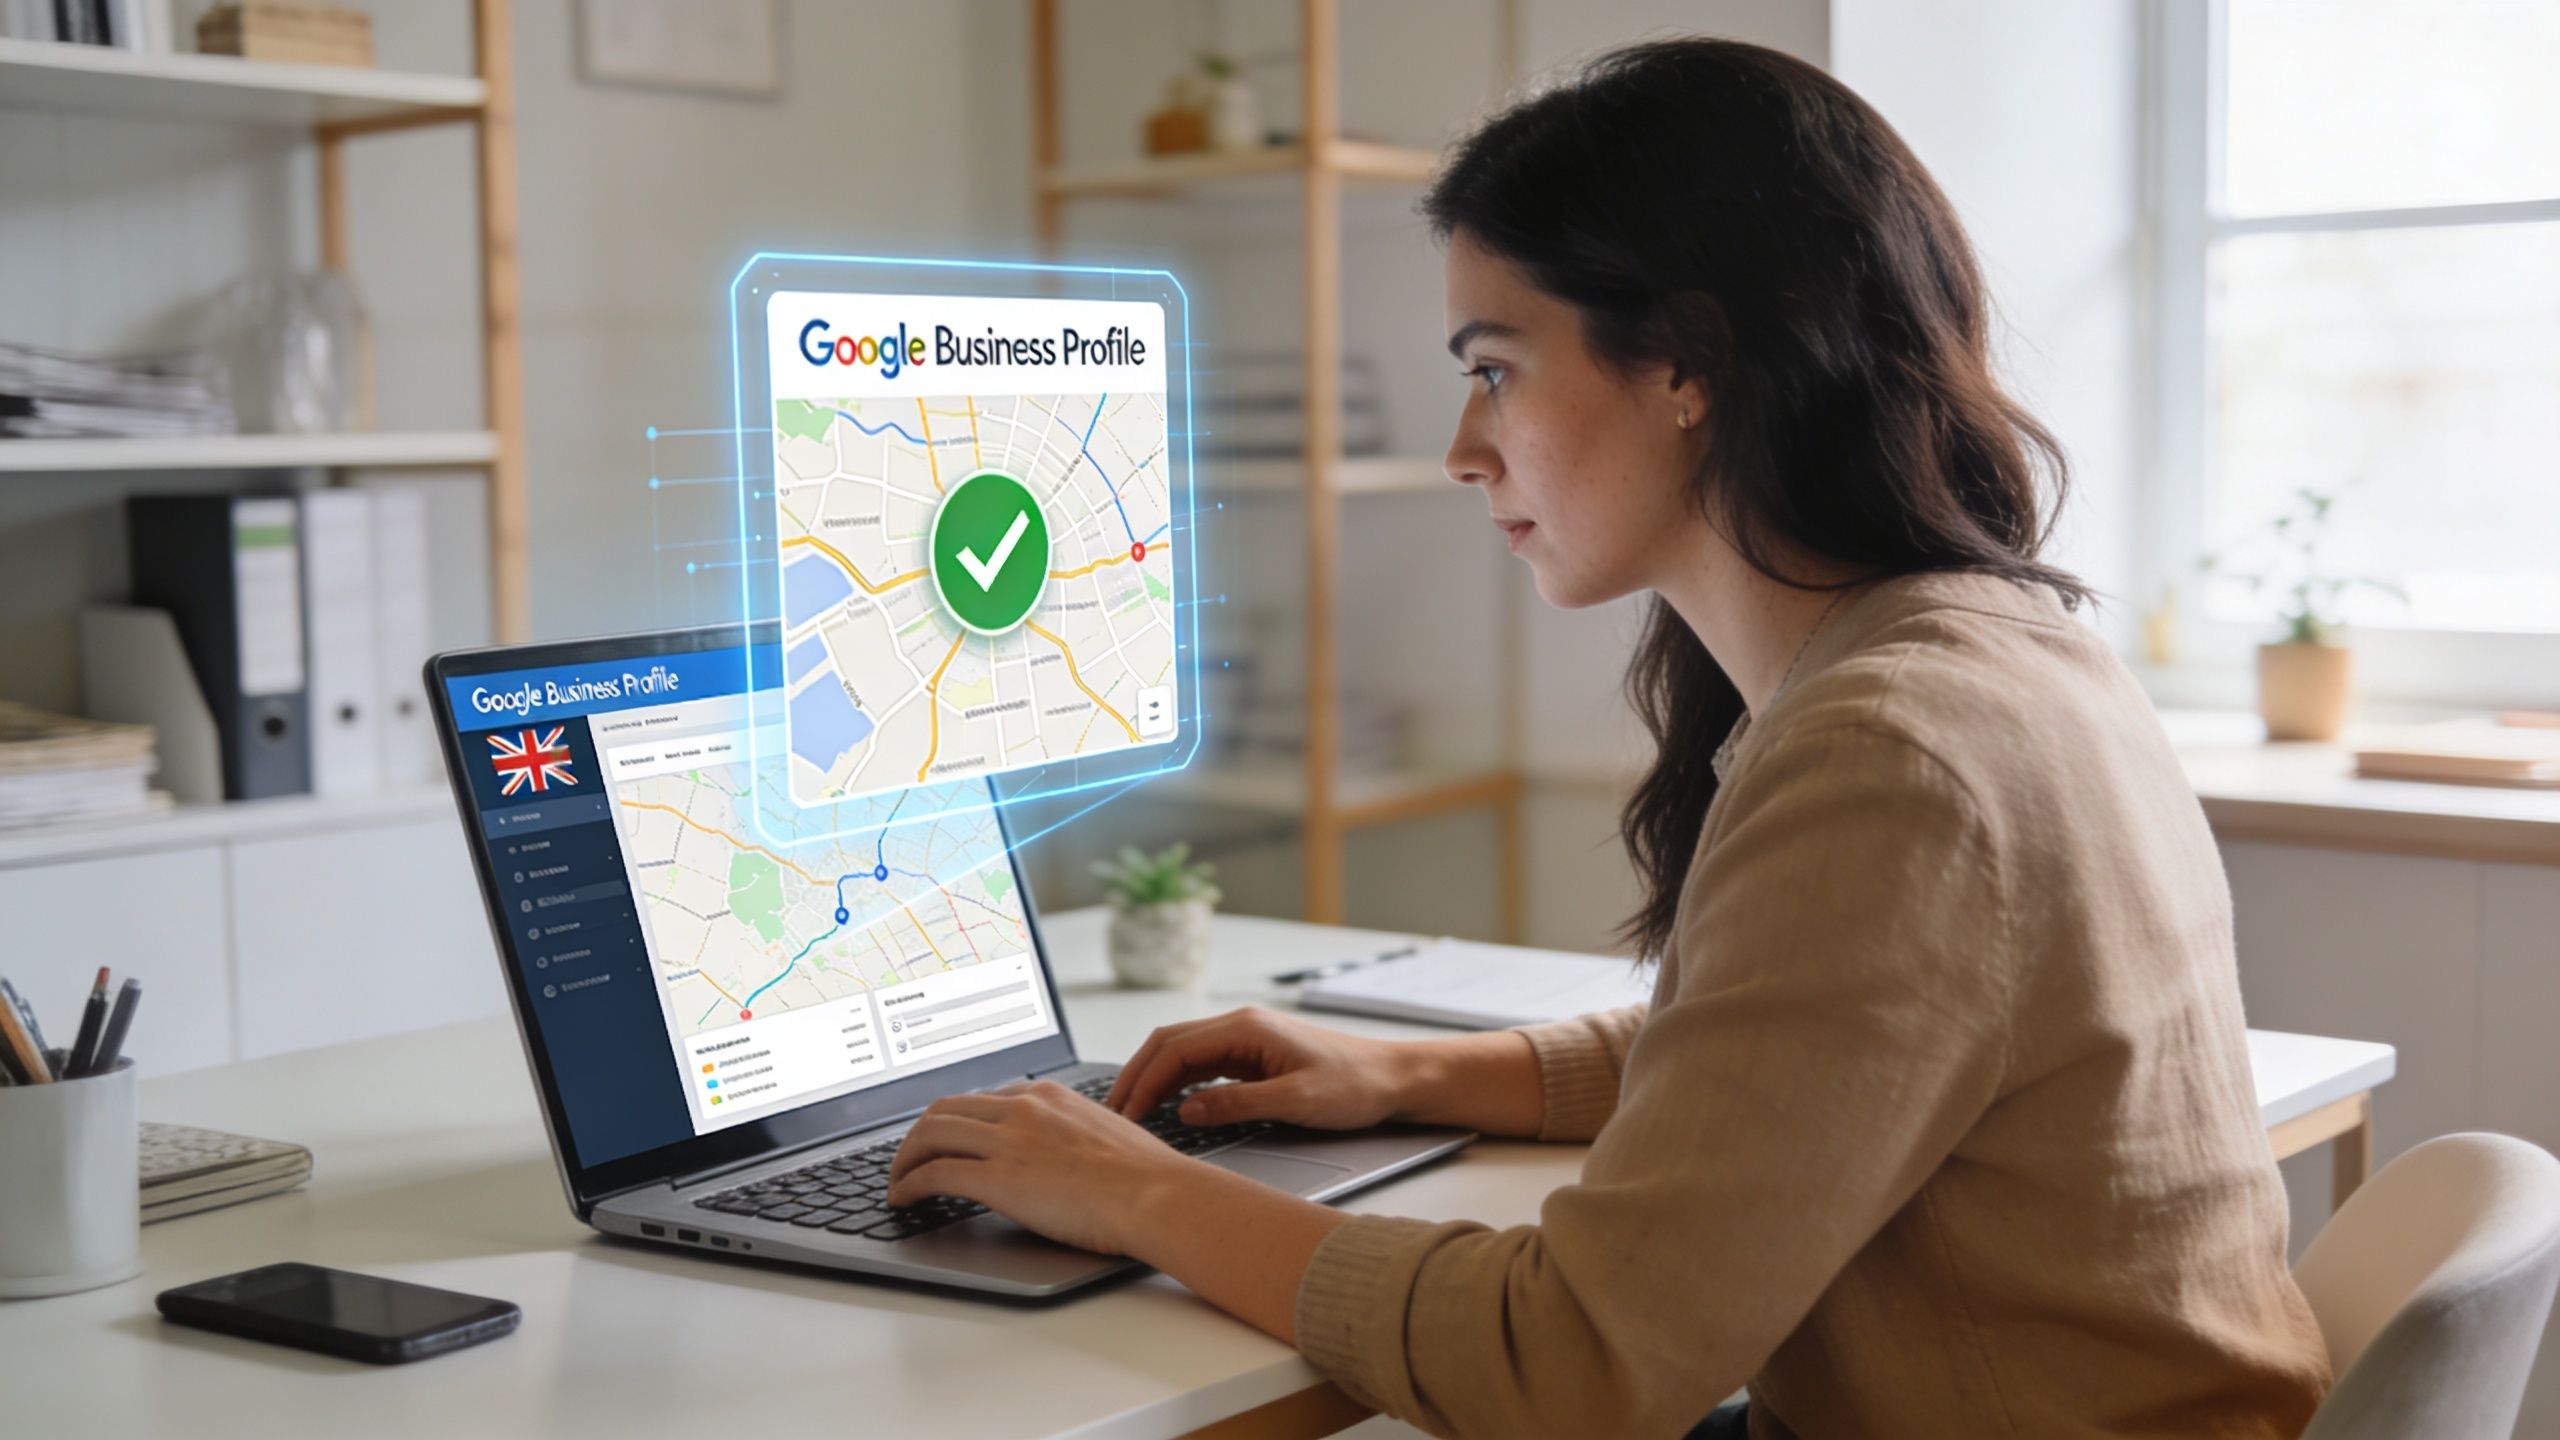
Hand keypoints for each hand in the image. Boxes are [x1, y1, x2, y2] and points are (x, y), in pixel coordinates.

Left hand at [885, 1080, 1204, 1255]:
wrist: (1156, 1194)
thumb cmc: (1145, 1177)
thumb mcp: (1106, 1135)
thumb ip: (1073, 1134)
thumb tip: (1065, 1157)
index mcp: (1049, 1096)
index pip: (983, 1098)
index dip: (956, 1120)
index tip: (946, 1138)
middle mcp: (1022, 1108)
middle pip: (945, 1109)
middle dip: (919, 1135)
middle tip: (909, 1159)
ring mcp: (1007, 1140)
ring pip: (930, 1134)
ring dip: (904, 1159)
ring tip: (898, 1182)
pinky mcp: (996, 1177)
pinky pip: (933, 1173)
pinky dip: (909, 1184)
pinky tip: (905, 1199)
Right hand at [1105, 1006, 1420, 1129]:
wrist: (1393, 1078)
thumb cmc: (1354, 1085)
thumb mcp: (1296, 1101)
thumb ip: (1238, 1104)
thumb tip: (1185, 1110)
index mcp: (1246, 1028)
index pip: (1175, 1049)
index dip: (1144, 1081)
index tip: (1126, 1114)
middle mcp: (1241, 1026)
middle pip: (1169, 1044)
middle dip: (1137, 1076)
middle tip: (1112, 1113)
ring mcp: (1246, 1040)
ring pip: (1182, 1053)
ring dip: (1153, 1079)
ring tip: (1130, 1112)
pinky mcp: (1254, 1057)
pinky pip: (1202, 1065)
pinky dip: (1177, 1083)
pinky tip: (1167, 1105)